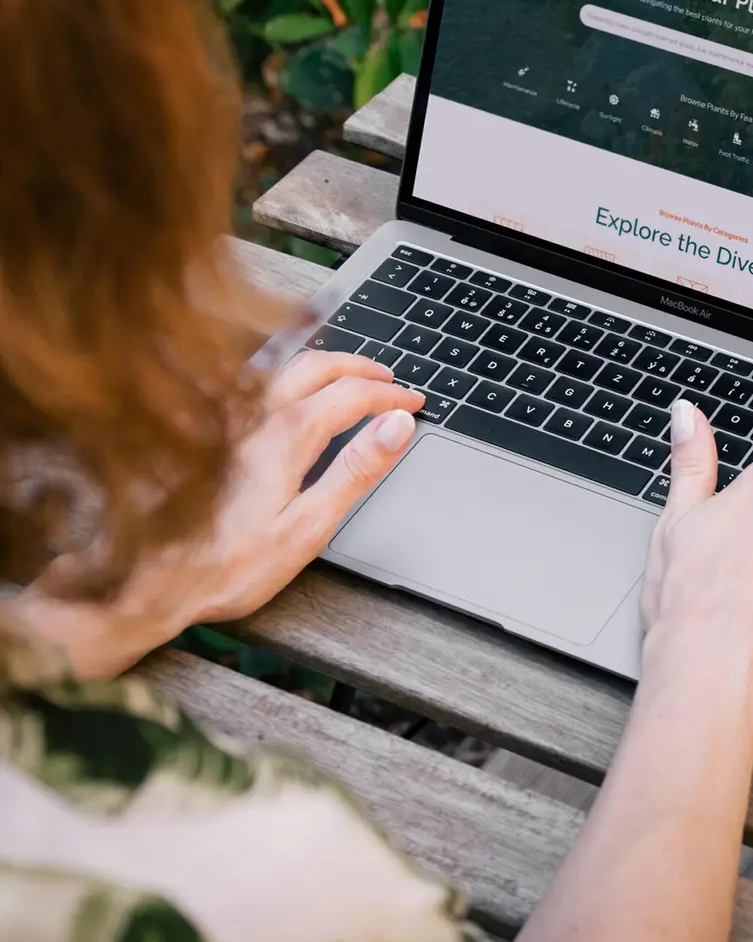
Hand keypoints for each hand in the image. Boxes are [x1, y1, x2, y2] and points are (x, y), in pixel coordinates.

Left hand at [12, 349, 420, 676]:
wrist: (151, 580)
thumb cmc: (229, 566)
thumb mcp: (308, 526)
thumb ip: (356, 470)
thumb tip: (397, 426)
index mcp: (288, 433)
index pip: (354, 395)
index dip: (390, 398)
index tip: (413, 405)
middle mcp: (256, 412)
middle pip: (320, 365)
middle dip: (361, 368)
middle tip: (388, 382)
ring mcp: (226, 416)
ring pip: (283, 364)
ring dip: (323, 361)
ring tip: (347, 375)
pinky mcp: (204, 427)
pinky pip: (252, 378)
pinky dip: (284, 371)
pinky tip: (285, 386)